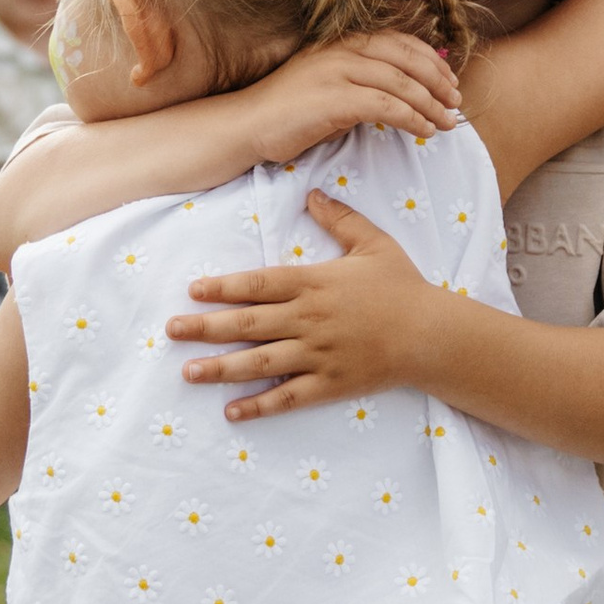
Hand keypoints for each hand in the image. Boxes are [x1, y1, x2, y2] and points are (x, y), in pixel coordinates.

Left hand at [169, 191, 431, 417]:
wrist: (432, 334)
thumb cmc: (402, 286)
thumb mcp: (374, 244)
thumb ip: (340, 219)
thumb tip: (312, 193)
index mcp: (315, 283)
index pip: (259, 284)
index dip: (223, 287)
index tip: (193, 290)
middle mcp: (310, 319)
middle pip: (248, 323)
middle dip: (206, 326)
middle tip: (171, 329)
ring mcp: (319, 354)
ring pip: (261, 362)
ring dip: (221, 367)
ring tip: (188, 371)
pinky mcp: (330, 383)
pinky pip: (288, 396)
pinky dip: (259, 405)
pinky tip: (232, 410)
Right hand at [232, 30, 459, 161]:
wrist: (247, 124)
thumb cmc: (288, 111)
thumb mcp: (330, 85)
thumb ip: (362, 82)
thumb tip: (404, 94)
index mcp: (342, 41)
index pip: (399, 42)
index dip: (430, 60)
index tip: (450, 81)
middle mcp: (342, 49)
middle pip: (407, 58)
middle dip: (438, 81)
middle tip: (457, 102)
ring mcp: (337, 71)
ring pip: (402, 82)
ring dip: (432, 104)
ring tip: (448, 122)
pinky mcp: (334, 99)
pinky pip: (386, 105)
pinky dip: (412, 118)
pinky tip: (425, 131)